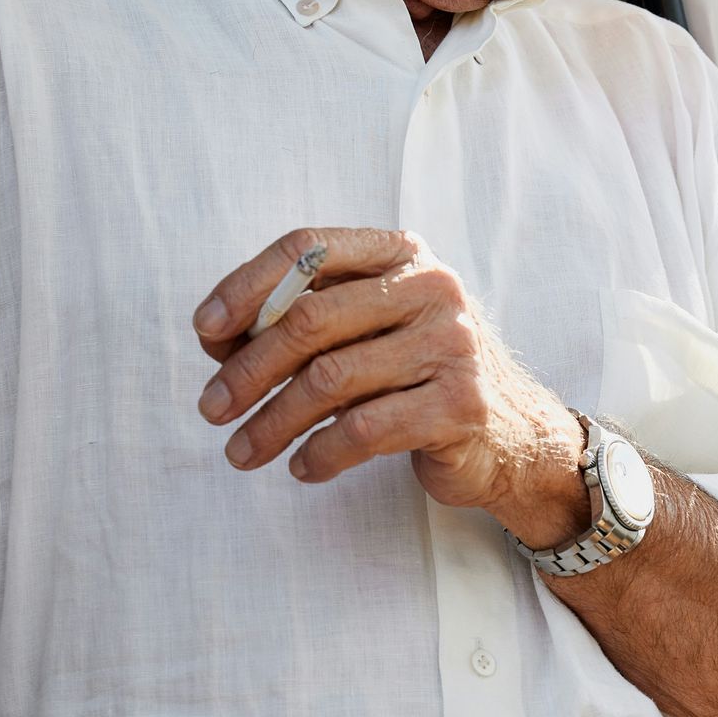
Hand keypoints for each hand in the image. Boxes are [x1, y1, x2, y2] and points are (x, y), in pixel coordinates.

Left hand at [193, 227, 591, 546]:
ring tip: (241, 453)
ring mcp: (451, 345)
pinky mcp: (459, 406)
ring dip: (272, 422)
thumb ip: (301, 320)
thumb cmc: (417, 377)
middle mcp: (433, 288)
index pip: (308, 248)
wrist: (513, 435)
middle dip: (247, 368)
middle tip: (212, 408)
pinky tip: (301, 467)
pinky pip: (363, 430)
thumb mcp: (366, 333)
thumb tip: (214, 337)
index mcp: (402, 254)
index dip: (246, 286)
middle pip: (311, 319)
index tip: (204, 332)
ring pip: (329, 380)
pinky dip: (319, 453)